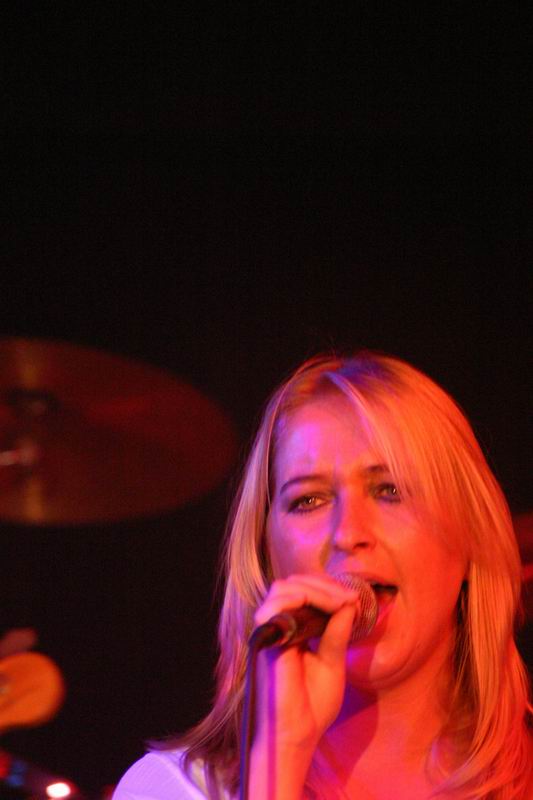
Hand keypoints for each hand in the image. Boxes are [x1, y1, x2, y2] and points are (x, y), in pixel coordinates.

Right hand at [248, 574, 358, 797]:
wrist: (298, 735)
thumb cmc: (313, 705)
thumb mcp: (333, 663)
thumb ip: (337, 633)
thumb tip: (349, 603)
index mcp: (293, 632)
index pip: (303, 594)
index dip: (328, 590)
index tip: (354, 599)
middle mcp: (278, 628)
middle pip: (293, 585)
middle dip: (324, 585)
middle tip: (349, 597)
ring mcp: (270, 632)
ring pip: (283, 589)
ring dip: (315, 589)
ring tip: (339, 601)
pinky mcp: (265, 640)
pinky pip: (276, 607)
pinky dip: (300, 598)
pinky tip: (327, 607)